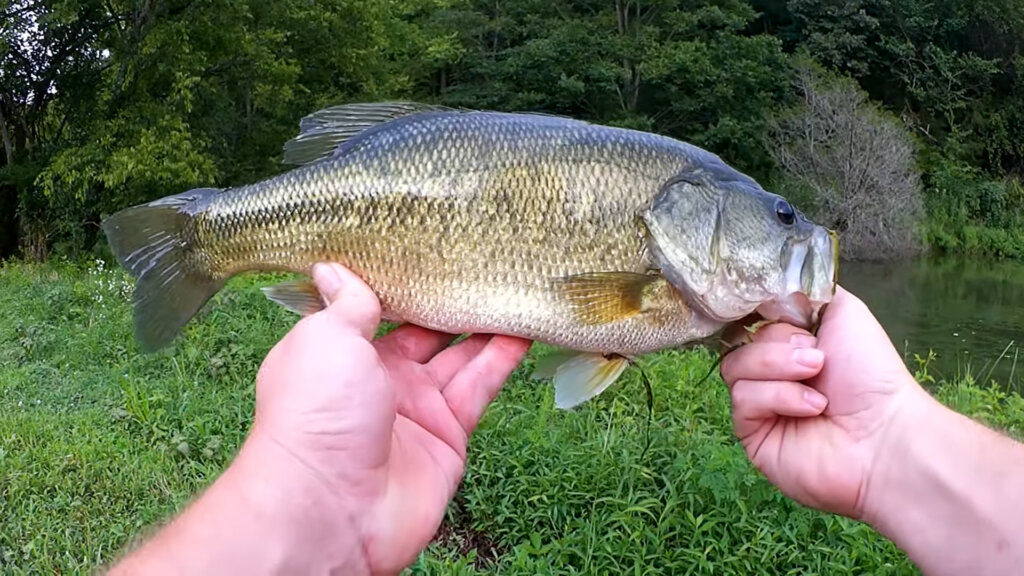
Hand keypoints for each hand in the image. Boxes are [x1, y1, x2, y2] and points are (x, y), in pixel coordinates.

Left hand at [248, 263, 531, 572]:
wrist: (331, 507)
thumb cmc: (315, 415)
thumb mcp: (326, 339)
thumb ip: (347, 303)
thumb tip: (334, 267)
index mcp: (342, 352)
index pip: (380, 308)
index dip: (408, 282)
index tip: (434, 248)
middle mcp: (379, 378)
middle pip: (426, 332)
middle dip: (453, 302)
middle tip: (486, 264)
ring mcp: (415, 409)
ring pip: (460, 357)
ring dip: (486, 326)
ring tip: (514, 288)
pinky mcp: (447, 436)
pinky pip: (479, 389)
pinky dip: (502, 360)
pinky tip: (524, 329)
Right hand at [719, 286, 927, 518]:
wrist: (884, 433)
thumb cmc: (871, 374)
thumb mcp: (845, 312)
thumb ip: (806, 291)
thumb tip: (770, 287)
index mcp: (789, 344)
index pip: (750, 318)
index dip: (757, 312)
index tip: (774, 310)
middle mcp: (771, 373)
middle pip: (740, 340)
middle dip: (779, 344)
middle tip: (817, 358)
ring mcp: (759, 404)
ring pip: (734, 367)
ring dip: (778, 368)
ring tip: (815, 379)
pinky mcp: (751, 433)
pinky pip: (743, 399)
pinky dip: (778, 397)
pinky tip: (812, 407)